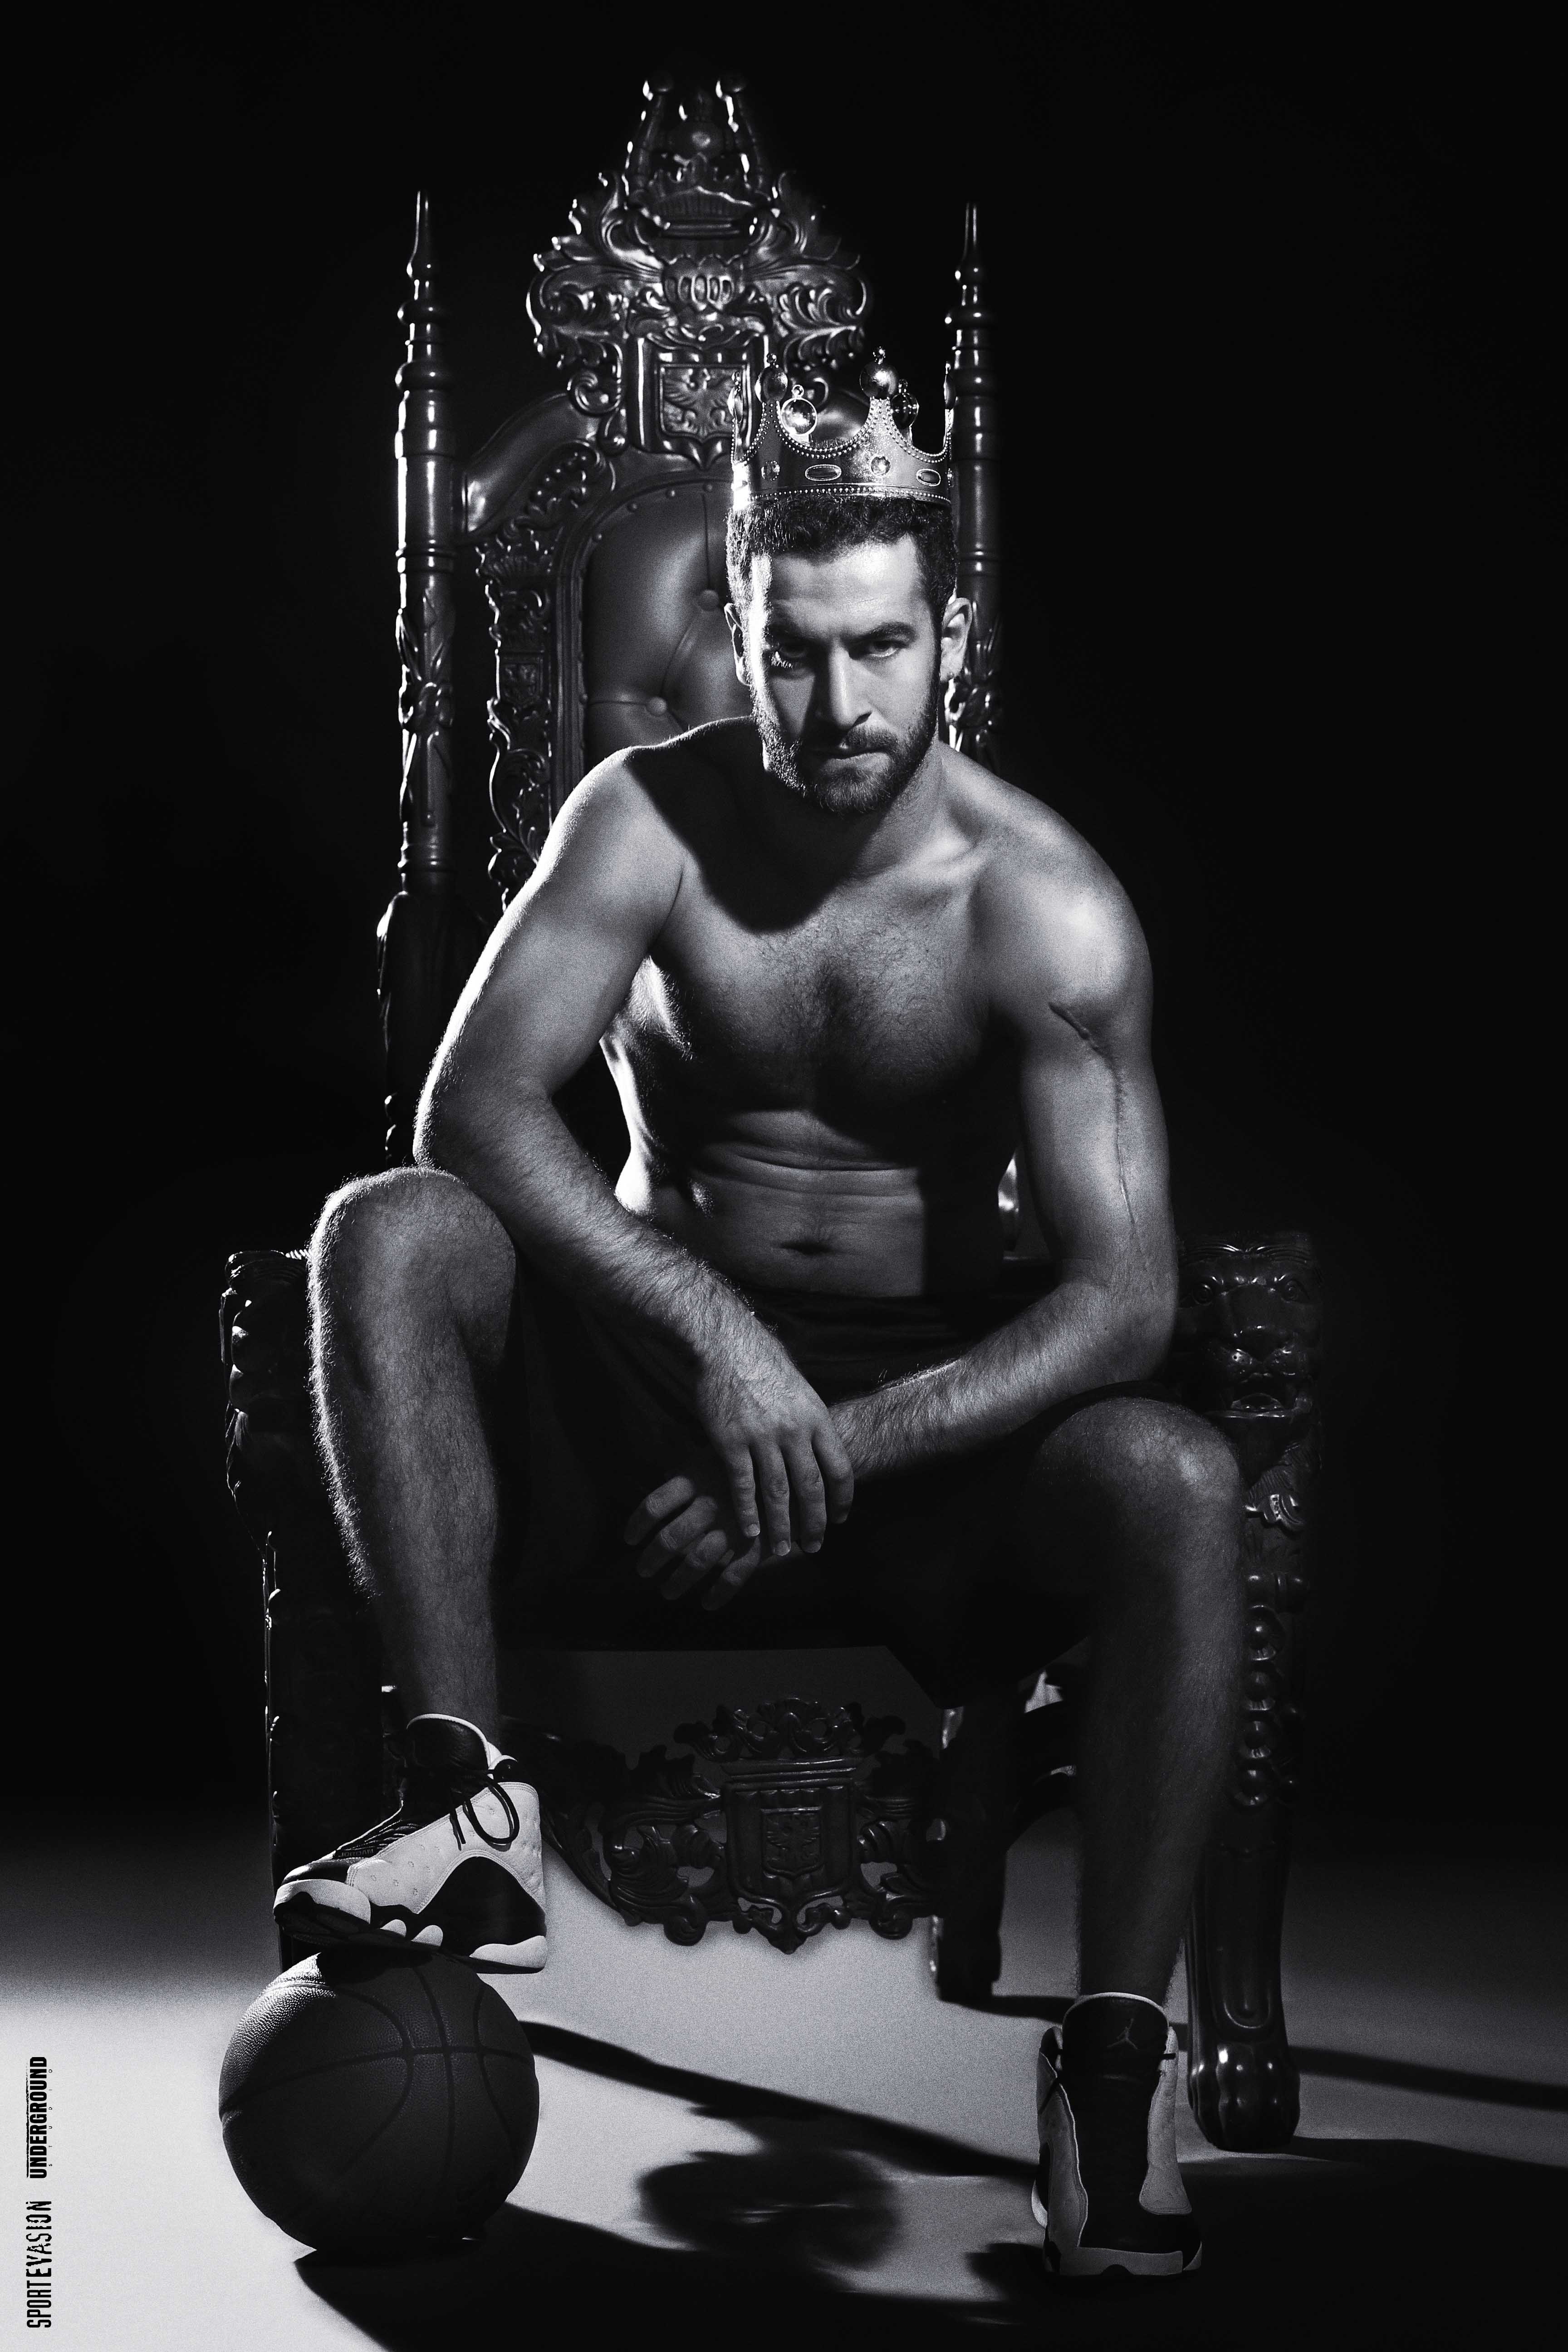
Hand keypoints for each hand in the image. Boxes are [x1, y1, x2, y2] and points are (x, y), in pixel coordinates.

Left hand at [623, 1459, 762, 1608]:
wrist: (799, 1466)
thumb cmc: (751, 1457)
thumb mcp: (716, 1451)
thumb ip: (687, 1462)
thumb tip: (662, 1471)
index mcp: (696, 1478)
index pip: (654, 1505)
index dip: (636, 1524)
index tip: (627, 1539)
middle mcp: (710, 1503)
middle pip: (670, 1538)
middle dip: (651, 1560)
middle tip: (642, 1571)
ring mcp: (733, 1526)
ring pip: (695, 1562)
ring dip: (677, 1581)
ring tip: (667, 1591)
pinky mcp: (757, 1544)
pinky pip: (733, 1577)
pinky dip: (717, 1594)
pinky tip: (706, 1603)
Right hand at [688, 1310, 853, 1563]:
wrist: (726, 1344)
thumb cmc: (762, 1363)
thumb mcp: (800, 1389)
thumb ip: (810, 1421)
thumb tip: (821, 1447)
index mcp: (816, 1417)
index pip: (839, 1468)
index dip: (842, 1499)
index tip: (839, 1519)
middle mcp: (794, 1430)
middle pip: (811, 1487)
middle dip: (814, 1522)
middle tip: (813, 1546)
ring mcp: (762, 1437)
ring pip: (778, 1493)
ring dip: (780, 1526)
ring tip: (781, 1550)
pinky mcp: (731, 1441)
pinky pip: (743, 1486)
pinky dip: (747, 1512)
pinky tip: (749, 1532)